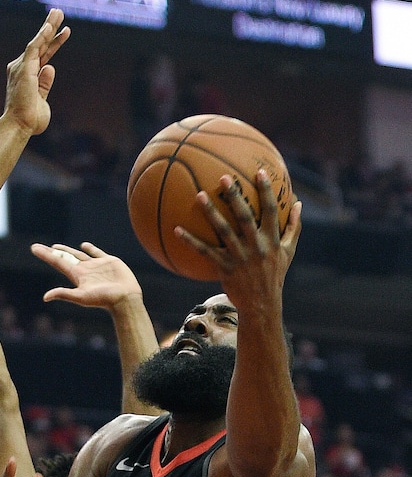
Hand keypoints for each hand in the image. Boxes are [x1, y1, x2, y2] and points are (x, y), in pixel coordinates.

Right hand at [3, 9, 69, 137]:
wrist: (20, 126)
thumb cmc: (29, 119)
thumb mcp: (41, 100)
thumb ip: (45, 84)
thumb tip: (50, 66)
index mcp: (28, 76)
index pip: (44, 55)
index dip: (55, 43)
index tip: (65, 32)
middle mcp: (22, 68)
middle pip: (40, 44)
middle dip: (50, 28)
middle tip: (59, 13)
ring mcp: (22, 67)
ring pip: (38, 42)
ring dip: (48, 27)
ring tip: (58, 13)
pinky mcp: (24, 68)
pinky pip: (34, 48)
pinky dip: (42, 37)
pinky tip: (50, 27)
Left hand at [30, 241, 142, 310]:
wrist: (125, 298)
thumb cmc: (104, 299)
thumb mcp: (81, 297)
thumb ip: (64, 294)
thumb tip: (45, 297)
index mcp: (77, 275)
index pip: (57, 262)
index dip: (45, 255)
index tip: (33, 248)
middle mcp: (84, 270)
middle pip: (65, 258)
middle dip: (52, 253)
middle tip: (40, 248)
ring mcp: (96, 265)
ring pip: (78, 255)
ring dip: (68, 251)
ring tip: (56, 247)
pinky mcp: (109, 262)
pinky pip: (96, 253)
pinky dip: (90, 249)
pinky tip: (84, 245)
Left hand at [175, 171, 301, 308]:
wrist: (261, 304)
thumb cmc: (274, 275)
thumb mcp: (288, 252)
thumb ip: (293, 227)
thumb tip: (299, 203)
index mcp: (272, 239)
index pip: (271, 210)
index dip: (266, 190)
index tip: (260, 172)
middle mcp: (256, 246)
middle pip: (244, 216)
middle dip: (235, 196)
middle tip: (224, 178)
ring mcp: (239, 257)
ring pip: (223, 231)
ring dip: (211, 213)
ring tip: (199, 195)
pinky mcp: (224, 268)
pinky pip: (205, 252)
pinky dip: (190, 241)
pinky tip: (176, 230)